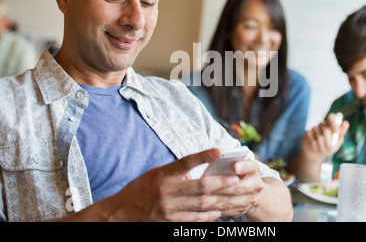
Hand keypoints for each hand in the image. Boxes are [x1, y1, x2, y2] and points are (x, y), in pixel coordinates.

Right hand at [103, 148, 243, 221]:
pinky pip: (194, 219)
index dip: (203, 156)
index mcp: (163, 175)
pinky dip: (208, 215)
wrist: (122, 212)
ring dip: (220, 199)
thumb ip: (177, 171)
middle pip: (199, 187)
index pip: (186, 163)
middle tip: (237, 179)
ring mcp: (169, 209)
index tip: (218, 150)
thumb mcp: (156, 173)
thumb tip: (200, 165)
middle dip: (221, 183)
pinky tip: (219, 211)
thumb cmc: (141, 188)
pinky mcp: (170, 222)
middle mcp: (167, 191)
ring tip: (234, 194)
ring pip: (200, 204)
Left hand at [207, 159, 264, 217]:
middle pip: (238, 188)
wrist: (249, 188)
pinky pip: (227, 211)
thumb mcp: (236, 162)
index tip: (234, 167)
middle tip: (205, 186)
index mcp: (253, 169)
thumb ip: (227, 161)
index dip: (242, 167)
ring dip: (214, 200)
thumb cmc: (237, 171)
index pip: (250, 167)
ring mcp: (250, 200)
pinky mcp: (242, 210)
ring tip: (200, 197)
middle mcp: (256, 185)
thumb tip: (212, 159)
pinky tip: (203, 206)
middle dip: (220, 187)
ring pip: (230, 202)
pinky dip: (214, 209)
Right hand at [301, 113, 348, 160]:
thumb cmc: (328, 147)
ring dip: (322, 146)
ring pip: (319, 137)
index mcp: (330, 125)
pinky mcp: (307, 133)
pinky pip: (312, 140)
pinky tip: (316, 148)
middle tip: (330, 147)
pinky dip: (316, 147)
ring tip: (323, 150)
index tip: (337, 131)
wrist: (316, 154)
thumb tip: (346, 123)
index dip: (334, 123)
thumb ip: (341, 132)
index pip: (331, 117)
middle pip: (326, 129)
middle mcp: (321, 125)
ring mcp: (313, 128)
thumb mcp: (337, 141)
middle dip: (328, 141)